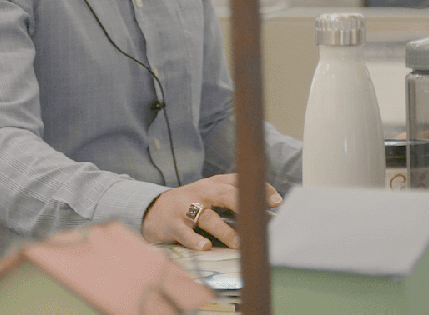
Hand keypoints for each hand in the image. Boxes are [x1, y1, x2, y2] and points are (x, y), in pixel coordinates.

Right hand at [141, 174, 282, 250]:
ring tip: (238, 244)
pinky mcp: (172, 224)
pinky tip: (205, 248)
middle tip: (260, 215)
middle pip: (225, 194)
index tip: (276, 200)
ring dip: (225, 231)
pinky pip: (185, 233)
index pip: (238, 181)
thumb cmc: (188, 205)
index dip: (257, 189)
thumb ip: (230, 201)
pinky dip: (195, 240)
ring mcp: (185, 207)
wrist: (151, 210)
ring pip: (208, 217)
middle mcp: (201, 192)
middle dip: (244, 203)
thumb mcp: (208, 196)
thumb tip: (261, 215)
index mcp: (212, 185)